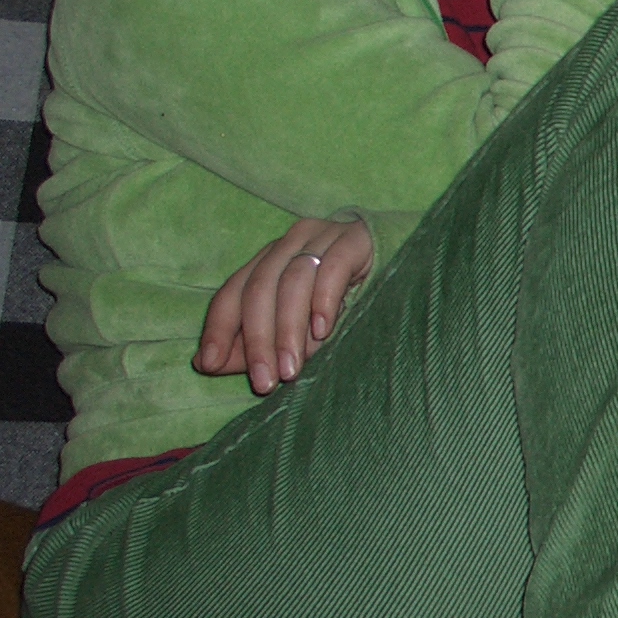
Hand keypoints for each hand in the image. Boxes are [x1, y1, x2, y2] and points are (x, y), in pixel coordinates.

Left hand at [197, 218, 374, 394]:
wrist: (412, 264)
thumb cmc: (350, 303)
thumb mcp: (299, 330)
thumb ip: (255, 345)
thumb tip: (205, 364)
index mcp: (270, 259)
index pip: (233, 291)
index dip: (219, 328)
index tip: (210, 365)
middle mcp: (291, 242)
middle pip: (260, 288)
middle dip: (258, 340)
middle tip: (265, 382)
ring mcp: (325, 235)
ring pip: (293, 281)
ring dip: (289, 330)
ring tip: (294, 369)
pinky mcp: (358, 239)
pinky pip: (333, 268)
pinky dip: (324, 301)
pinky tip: (324, 331)